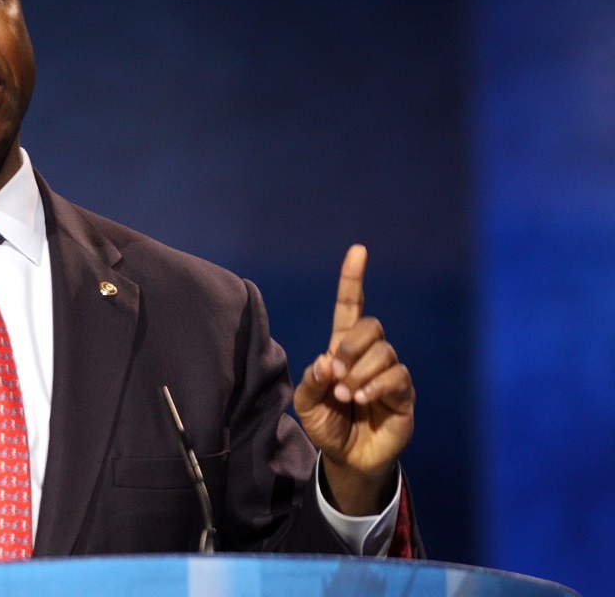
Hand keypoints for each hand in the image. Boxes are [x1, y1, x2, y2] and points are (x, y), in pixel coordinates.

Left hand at [293, 245, 414, 515]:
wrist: (347, 458)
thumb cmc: (327, 424)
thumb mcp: (306, 403)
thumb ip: (311, 380)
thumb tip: (327, 360)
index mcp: (342, 349)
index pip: (350, 306)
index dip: (353, 280)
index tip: (358, 251)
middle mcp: (368, 355)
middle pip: (370, 325)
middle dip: (350, 347)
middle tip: (336, 376)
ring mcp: (388, 372)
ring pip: (383, 352)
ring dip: (360, 374)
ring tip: (347, 397)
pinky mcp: (403, 393)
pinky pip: (396, 375)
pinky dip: (375, 386)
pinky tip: (363, 400)